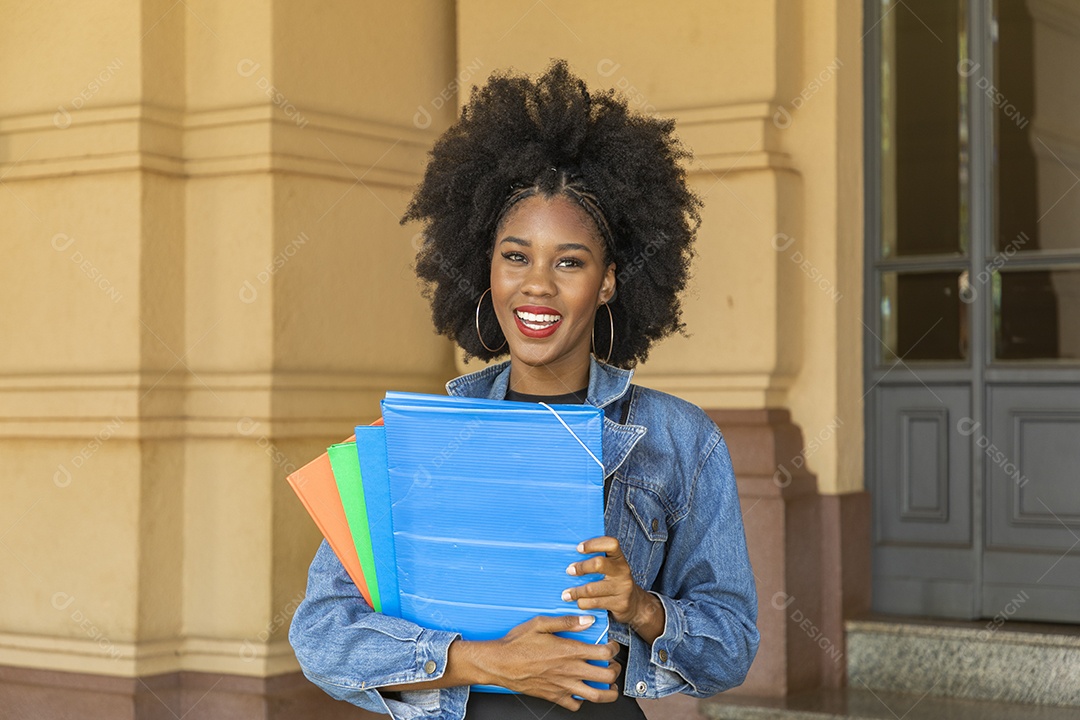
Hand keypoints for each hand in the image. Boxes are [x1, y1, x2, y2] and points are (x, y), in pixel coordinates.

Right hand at [475, 614, 620, 709]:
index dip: (614, 648)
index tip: (612, 645)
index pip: (604, 653)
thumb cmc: (517, 643)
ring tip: (609, 686)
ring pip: (597, 696)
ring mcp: (563, 686)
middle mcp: (570, 670)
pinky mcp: (554, 697)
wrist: (499, 664)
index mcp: (569, 650)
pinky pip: (576, 705)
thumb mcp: (540, 623)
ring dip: (609, 692)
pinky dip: (583, 701)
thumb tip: (588, 619)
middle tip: (614, 665)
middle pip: (607, 676)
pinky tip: (581, 691)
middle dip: (616, 670)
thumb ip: (566, 621)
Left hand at [563, 536, 665, 643]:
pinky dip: (582, 603)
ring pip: (592, 588)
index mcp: (619, 558)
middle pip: (599, 564)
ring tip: (566, 594)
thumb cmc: (615, 582)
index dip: (593, 544)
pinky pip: (595, 603)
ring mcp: (622, 588)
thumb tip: (568, 556)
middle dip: (581, 567)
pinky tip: (578, 602)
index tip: (578, 548)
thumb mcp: (611, 568)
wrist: (635, 604)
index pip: (611, 544)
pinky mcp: (620, 604)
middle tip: (569, 571)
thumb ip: (597, 561)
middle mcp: (623, 571)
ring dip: (576, 592)